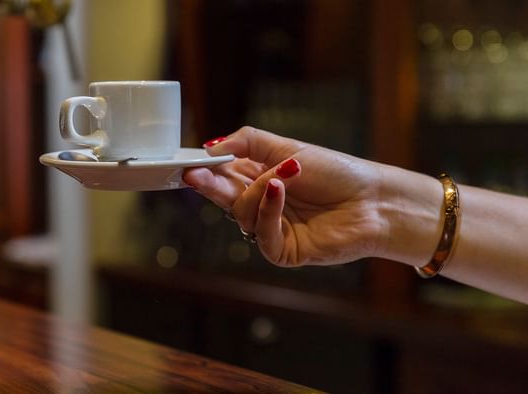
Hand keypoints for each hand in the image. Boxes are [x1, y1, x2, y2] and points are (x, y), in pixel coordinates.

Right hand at [183, 126, 385, 266]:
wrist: (373, 200)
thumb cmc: (336, 173)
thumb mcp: (288, 147)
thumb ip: (247, 142)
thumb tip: (211, 145)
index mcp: (259, 179)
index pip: (223, 176)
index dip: (207, 170)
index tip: (191, 163)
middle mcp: (262, 205)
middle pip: (225, 196)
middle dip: (211, 183)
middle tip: (196, 173)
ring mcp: (272, 228)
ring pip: (242, 213)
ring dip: (259, 190)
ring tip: (284, 175)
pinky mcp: (283, 250)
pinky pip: (262, 234)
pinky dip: (267, 210)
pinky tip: (278, 192)